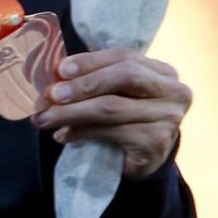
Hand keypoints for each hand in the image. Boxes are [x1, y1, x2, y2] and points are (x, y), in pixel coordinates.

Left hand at [34, 48, 190, 178]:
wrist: (142, 160)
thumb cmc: (122, 121)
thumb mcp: (111, 95)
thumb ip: (90, 82)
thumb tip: (51, 82)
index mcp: (161, 71)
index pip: (124, 56)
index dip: (90, 61)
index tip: (59, 69)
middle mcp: (173, 90)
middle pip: (124, 76)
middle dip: (82, 84)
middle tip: (51, 95)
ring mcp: (169, 116)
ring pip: (112, 107)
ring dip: (71, 112)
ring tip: (44, 118)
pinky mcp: (157, 141)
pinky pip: (111, 132)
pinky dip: (81, 132)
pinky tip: (62, 135)